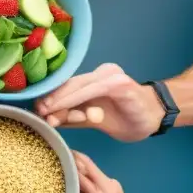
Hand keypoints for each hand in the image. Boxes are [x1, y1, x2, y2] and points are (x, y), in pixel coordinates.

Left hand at [34, 63, 165, 141]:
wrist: (155, 118)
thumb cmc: (125, 118)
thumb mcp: (92, 120)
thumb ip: (72, 117)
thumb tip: (46, 118)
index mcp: (94, 79)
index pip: (68, 87)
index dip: (51, 97)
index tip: (36, 109)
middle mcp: (101, 72)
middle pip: (70, 85)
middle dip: (52, 99)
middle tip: (37, 111)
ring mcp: (110, 76)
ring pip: (78, 86)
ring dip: (60, 100)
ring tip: (45, 111)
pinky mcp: (118, 83)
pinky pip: (91, 91)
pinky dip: (74, 100)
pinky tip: (62, 109)